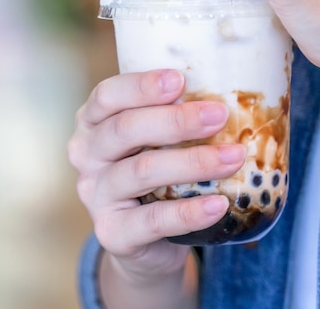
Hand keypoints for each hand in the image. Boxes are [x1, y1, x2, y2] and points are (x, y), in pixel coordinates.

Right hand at [68, 69, 244, 280]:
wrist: (143, 240)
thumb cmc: (152, 171)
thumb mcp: (151, 138)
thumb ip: (169, 114)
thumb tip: (225, 92)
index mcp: (91, 121)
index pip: (107, 95)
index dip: (141, 86)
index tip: (180, 79)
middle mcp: (85, 155)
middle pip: (125, 129)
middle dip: (176, 120)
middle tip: (218, 115)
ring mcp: (95, 195)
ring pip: (142, 171)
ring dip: (193, 162)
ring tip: (233, 157)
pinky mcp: (112, 232)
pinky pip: (152, 220)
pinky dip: (189, 212)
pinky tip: (218, 203)